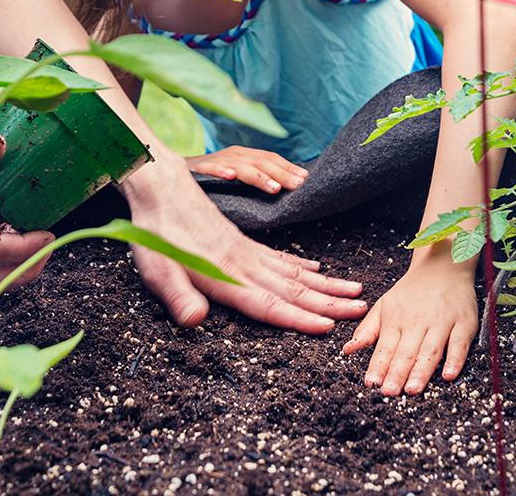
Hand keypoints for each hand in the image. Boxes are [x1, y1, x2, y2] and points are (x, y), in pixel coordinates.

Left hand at [123, 150, 365, 331]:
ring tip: (355, 292)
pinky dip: (302, 266)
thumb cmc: (154, 233)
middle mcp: (244, 264)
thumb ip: (176, 296)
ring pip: (294, 272)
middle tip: (362, 310)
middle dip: (328, 302)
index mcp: (225, 275)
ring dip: (326, 285)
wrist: (162, 186)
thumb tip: (194, 322)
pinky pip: (280, 257)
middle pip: (293, 288)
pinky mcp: (243, 242)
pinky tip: (317, 271)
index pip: (268, 303)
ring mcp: (247, 251)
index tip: (330, 328)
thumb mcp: (155, 268)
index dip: (298, 318)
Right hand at [187, 146, 308, 193]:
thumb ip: (254, 178)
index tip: (305, 179)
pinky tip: (229, 176)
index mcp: (243, 156)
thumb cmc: (208, 178)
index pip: (270, 158)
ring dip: (258, 176)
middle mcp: (231, 155)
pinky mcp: (195, 169)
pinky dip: (219, 170)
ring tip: (273, 187)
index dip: (288, 167)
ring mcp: (214, 161)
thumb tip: (282, 186)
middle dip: (281, 173)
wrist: (170, 171)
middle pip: (260, 162)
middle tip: (297, 185)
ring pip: (240, 166)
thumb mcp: (234, 175)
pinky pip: (208, 169)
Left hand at [343, 246, 477, 394]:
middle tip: (388, 393)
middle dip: (396, 373)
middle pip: (406, 351)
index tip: (371, 383)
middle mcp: (418, 321)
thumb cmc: (411, 292)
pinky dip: (455, 360)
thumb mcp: (384, 305)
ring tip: (411, 390)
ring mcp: (442, 322)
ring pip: (430, 350)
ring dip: (421, 371)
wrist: (442, 267)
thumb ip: (367, 330)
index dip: (378, 365)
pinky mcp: (464, 324)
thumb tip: (347, 350)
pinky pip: (460, 344)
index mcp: (396, 319)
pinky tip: (448, 376)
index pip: (385, 346)